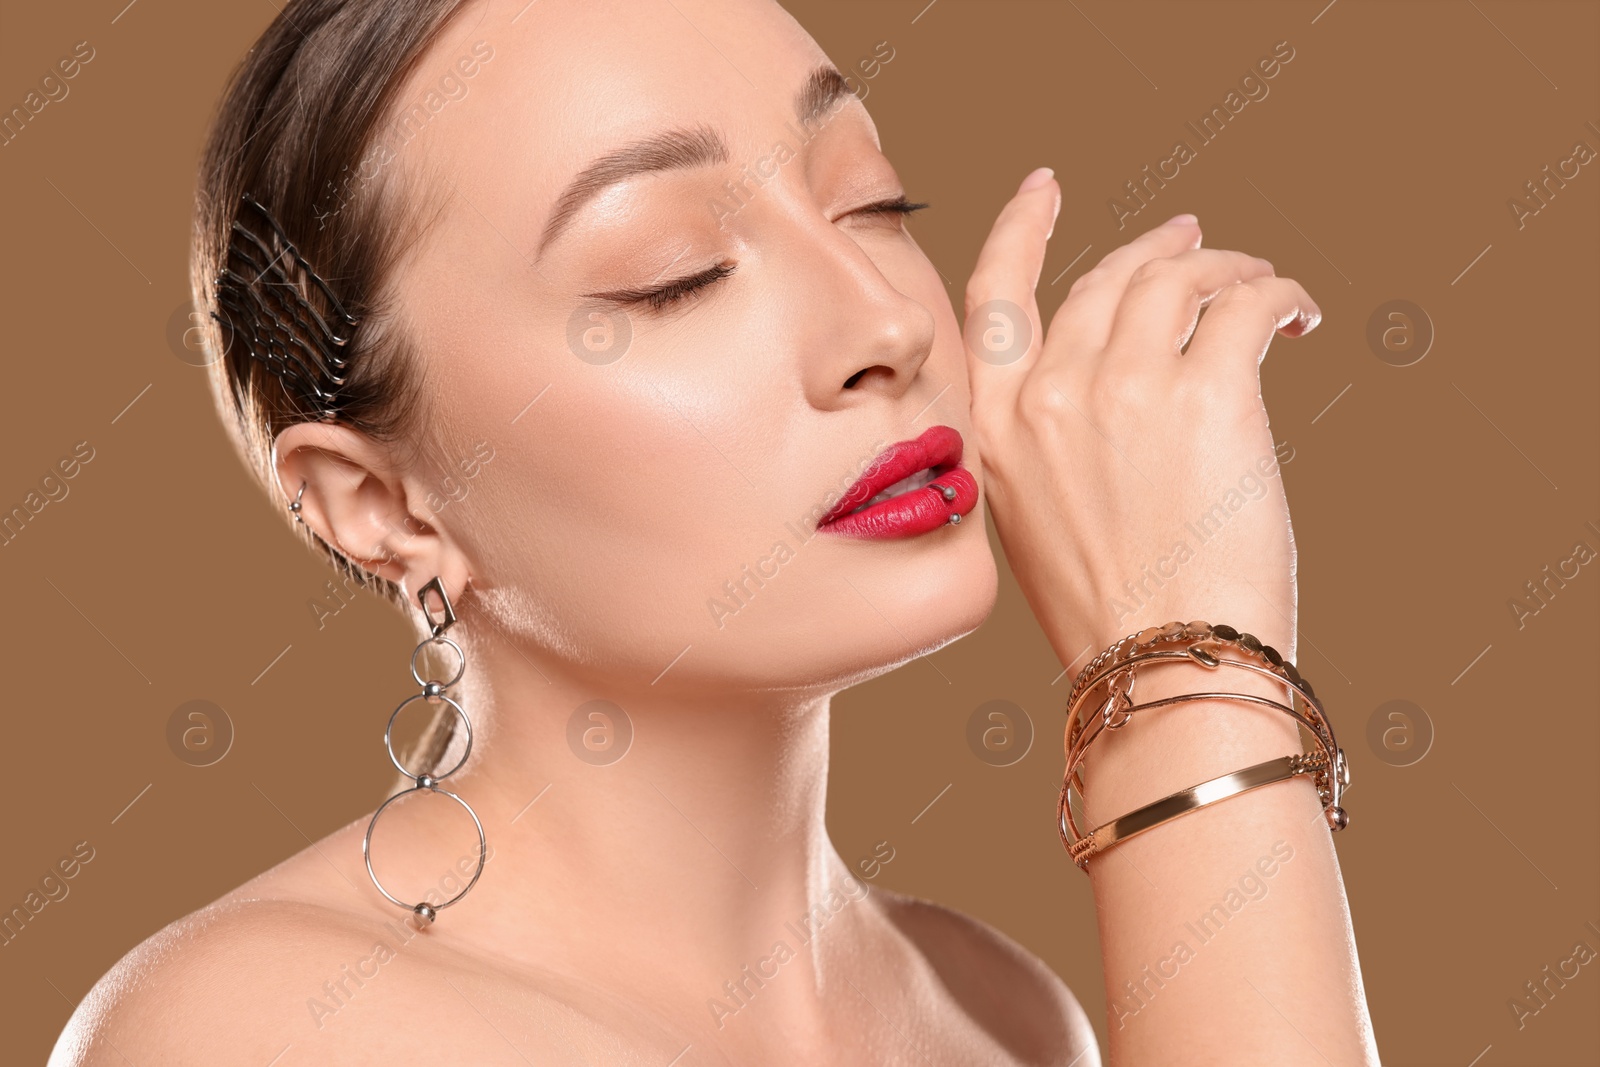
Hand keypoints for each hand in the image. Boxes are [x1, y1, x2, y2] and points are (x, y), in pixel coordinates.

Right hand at [962, 170, 1321, 675]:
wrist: (1162, 667)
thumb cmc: (1108, 617)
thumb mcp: (1034, 523)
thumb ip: (1046, 445)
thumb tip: (1104, 393)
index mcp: (994, 428)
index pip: (994, 299)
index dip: (1021, 229)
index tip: (1046, 189)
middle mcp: (1048, 394)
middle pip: (1105, 279)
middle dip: (1157, 249)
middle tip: (1200, 243)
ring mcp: (1124, 386)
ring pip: (1178, 276)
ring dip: (1227, 265)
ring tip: (1261, 280)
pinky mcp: (1209, 391)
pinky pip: (1246, 304)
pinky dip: (1277, 291)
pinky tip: (1296, 311)